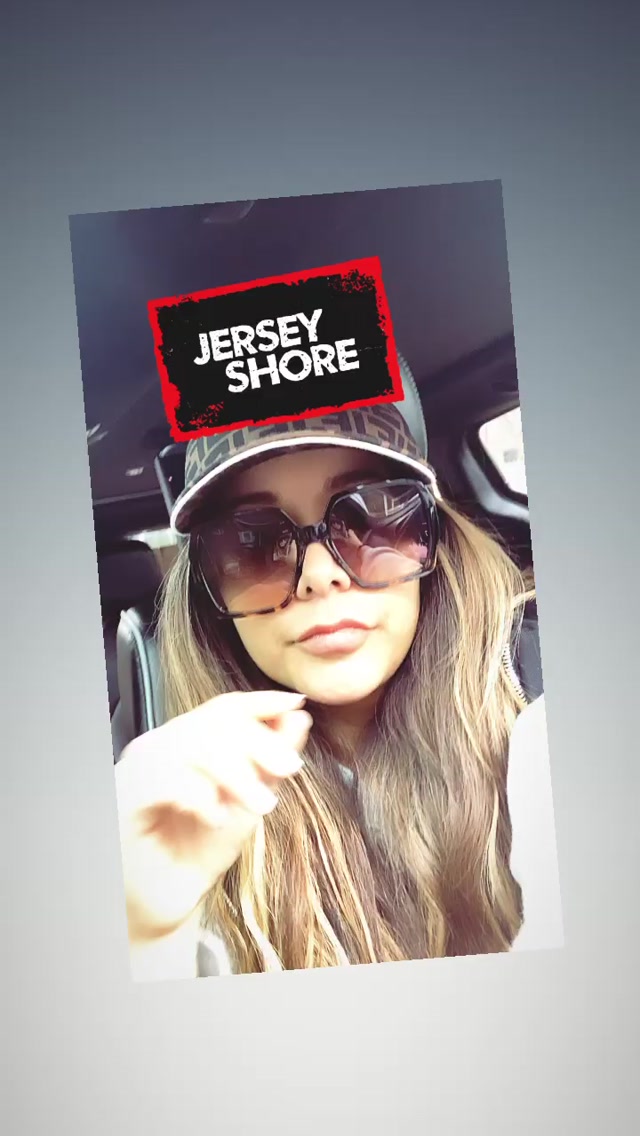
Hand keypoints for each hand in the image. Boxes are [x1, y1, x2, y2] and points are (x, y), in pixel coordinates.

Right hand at [115, 690, 310, 947]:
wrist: (166, 902)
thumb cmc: (199, 849)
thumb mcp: (248, 803)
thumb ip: (270, 761)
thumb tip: (299, 717)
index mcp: (187, 741)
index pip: (224, 708)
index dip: (261, 702)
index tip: (296, 703)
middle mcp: (159, 747)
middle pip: (210, 722)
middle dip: (258, 742)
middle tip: (289, 767)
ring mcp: (138, 770)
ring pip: (189, 746)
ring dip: (235, 772)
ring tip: (261, 804)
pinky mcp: (124, 799)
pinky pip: (161, 779)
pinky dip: (199, 794)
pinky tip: (218, 817)